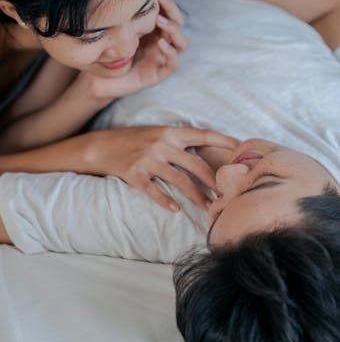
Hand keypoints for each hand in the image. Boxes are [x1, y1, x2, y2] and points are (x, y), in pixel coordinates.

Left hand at [87, 0, 187, 101]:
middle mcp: (162, 42)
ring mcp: (163, 58)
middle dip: (172, 9)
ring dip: (173, 30)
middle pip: (178, 23)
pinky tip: (161, 44)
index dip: (167, 0)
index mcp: (154, 30)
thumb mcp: (116, 30)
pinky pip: (174, 63)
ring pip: (181, 42)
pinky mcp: (160, 74)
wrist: (98, 79)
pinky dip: (170, 53)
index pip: (169, 12)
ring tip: (160, 21)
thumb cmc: (107, 52)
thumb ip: (124, 14)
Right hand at [88, 126, 237, 210]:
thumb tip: (202, 152)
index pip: (203, 134)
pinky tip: (174, 209)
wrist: (100, 147)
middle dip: (214, 181)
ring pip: (179, 181)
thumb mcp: (156, 134)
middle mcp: (161, 144)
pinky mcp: (134, 173)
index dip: (224, 141)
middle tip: (227, 194)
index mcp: (170, 132)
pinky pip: (154, 190)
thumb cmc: (132, 141)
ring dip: (196, 196)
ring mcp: (148, 159)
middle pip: (196, 164)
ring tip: (207, 208)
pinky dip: (165, 201)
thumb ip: (177, 141)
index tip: (242, 149)